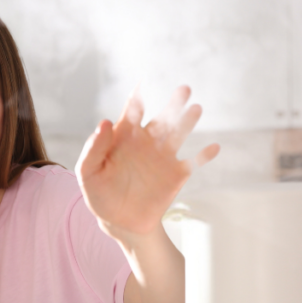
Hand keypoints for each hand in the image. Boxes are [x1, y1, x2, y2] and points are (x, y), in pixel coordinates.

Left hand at [75, 86, 219, 239]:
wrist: (119, 220)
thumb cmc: (99, 193)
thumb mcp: (88, 173)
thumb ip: (93, 149)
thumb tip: (104, 122)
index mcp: (125, 135)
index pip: (133, 110)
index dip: (138, 96)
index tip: (144, 82)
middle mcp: (147, 141)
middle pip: (163, 117)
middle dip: (173, 104)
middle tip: (184, 89)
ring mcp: (164, 157)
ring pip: (179, 134)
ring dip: (188, 122)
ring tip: (196, 109)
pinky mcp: (177, 175)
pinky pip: (194, 162)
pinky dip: (204, 156)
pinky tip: (214, 147)